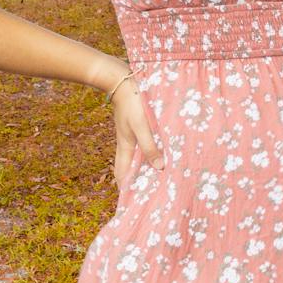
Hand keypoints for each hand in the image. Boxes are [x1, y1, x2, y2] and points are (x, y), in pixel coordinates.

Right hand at [108, 69, 164, 185]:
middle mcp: (126, 143)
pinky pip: (143, 143)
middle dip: (137, 180)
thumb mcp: (142, 126)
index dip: (125, 189)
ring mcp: (130, 133)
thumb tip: (159, 168)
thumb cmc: (132, 103)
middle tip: (150, 192)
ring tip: (158, 176)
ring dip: (145, 166)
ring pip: (137, 155)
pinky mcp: (136, 125)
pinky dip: (149, 151)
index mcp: (125, 147)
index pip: (122, 174)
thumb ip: (150, 146)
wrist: (122, 80)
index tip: (132, 202)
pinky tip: (161, 151)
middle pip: (130, 167)